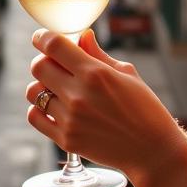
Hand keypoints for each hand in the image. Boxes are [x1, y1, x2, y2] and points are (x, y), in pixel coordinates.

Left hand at [26, 29, 186, 186]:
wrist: (153, 151)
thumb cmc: (145, 108)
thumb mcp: (127, 73)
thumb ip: (98, 54)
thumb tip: (82, 35)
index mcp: (95, 73)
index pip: (54, 45)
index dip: (42, 36)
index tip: (41, 37)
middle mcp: (79, 95)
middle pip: (39, 66)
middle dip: (44, 60)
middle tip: (54, 65)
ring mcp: (70, 119)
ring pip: (33, 91)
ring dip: (41, 86)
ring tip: (56, 89)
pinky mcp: (66, 140)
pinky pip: (34, 117)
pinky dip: (39, 109)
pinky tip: (53, 107)